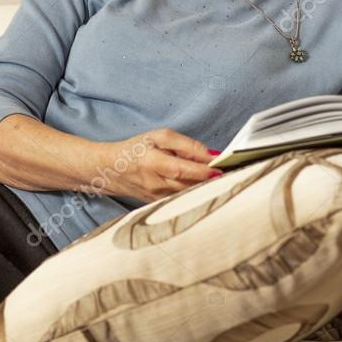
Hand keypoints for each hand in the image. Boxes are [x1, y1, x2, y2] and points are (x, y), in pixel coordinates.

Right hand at [91, 128, 221, 202]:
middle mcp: (155, 183)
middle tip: (232, 173)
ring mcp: (157, 198)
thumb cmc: (136, 149)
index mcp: (152, 162)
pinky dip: (196, 194)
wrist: (110, 169)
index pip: (182, 170)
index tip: (222, 169)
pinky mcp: (159, 205)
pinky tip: (207, 188)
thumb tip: (211, 155)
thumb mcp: (159, 136)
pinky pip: (182, 200)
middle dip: (210, 180)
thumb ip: (186, 144)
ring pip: (188, 195)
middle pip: (189, 185)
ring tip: (223, 180)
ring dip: (206, 188)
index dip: (203, 171)